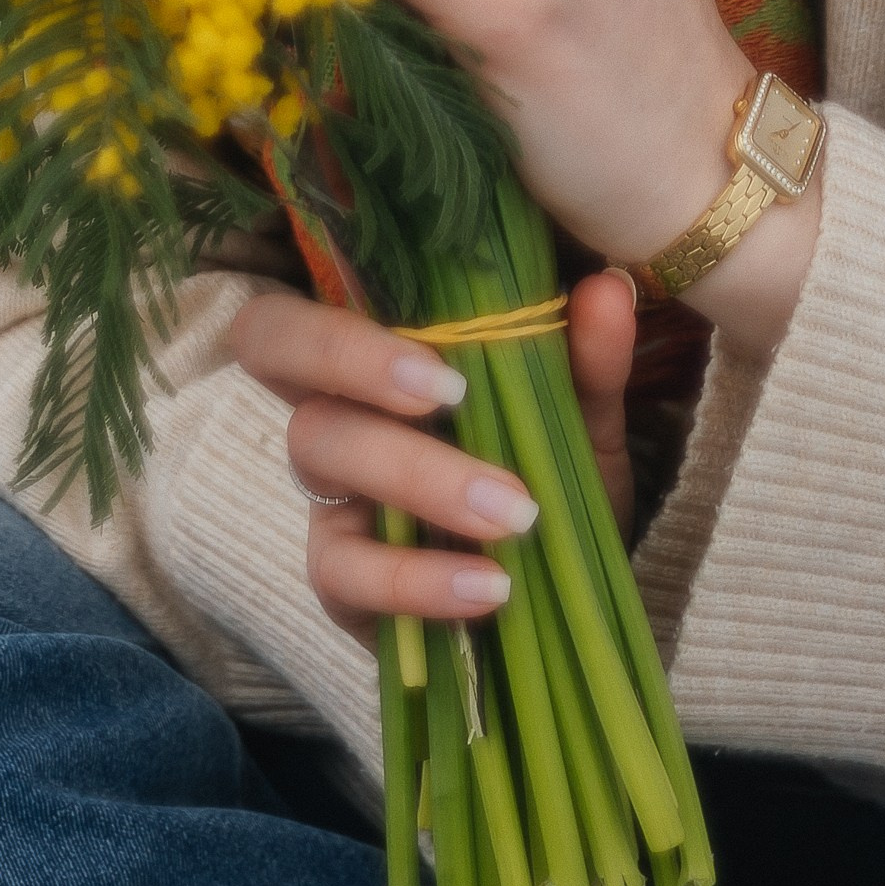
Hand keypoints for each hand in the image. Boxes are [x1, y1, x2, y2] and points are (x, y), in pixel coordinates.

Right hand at [233, 271, 636, 641]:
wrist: (560, 596)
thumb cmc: (549, 479)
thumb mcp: (583, 423)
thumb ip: (589, 362)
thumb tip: (606, 289)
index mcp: (384, 353)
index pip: (299, 308)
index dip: (336, 318)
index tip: (440, 352)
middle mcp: (338, 410)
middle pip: (278, 354)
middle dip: (354, 360)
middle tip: (452, 393)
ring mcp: (330, 496)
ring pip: (321, 454)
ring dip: (420, 477)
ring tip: (515, 514)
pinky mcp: (339, 582)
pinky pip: (346, 571)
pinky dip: (419, 581)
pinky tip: (490, 587)